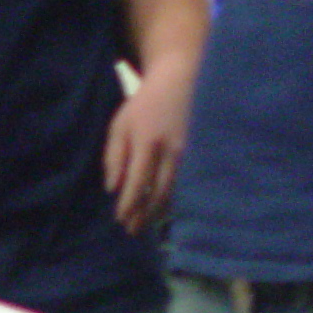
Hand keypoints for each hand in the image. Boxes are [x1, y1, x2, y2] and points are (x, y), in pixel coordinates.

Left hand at [104, 65, 190, 233]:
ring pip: (175, 191)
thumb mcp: (121, 124)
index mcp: (147, 141)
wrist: (181, 82)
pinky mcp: (201, 154)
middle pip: (157, 193)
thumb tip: (112, 188)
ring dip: (159, 211)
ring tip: (146, 223)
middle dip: (144, 214)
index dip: (129, 205)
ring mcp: (190, 154)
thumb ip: (114, 156)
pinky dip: (175, 198)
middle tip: (133, 230)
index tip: (120, 220)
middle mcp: (171, 151)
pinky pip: (186, 183)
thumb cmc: (144, 105)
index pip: (137, 183)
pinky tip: (165, 207)